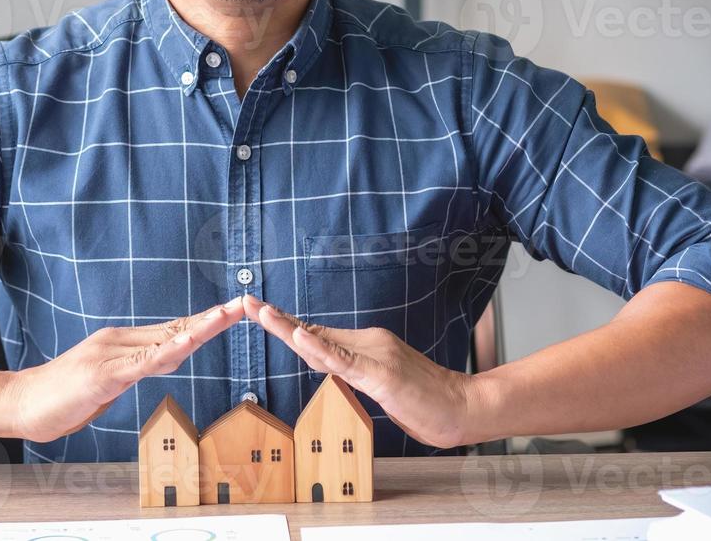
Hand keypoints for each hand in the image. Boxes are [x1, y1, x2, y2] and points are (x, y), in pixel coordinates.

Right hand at [2, 297, 244, 442]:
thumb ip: (133, 369)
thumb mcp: (106, 383)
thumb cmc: (60, 397)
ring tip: (228, 315)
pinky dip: (168, 351)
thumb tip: (162, 362)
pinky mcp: (103, 374)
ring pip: (165, 339)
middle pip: (176, 327)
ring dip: (200, 327)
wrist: (18, 402)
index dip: (204, 321)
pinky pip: (142, 362)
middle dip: (213, 318)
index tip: (231, 311)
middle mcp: (120, 340)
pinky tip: (189, 342)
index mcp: (123, 343)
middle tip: (244, 304)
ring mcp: (112, 355)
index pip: (172, 329)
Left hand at [242, 294, 483, 448]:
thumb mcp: (382, 386)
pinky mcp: (381, 375)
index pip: (318, 335)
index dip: (285, 325)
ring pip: (323, 341)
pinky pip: (344, 361)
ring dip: (288, 327)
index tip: (258, 313)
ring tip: (260, 312)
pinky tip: (298, 336)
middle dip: (275, 319)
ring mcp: (374, 357)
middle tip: (246, 302)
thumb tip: (327, 365)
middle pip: (312, 332)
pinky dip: (319, 347)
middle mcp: (368, 343)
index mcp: (365, 346)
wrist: (464, 407)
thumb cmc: (426, 401)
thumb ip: (355, 374)